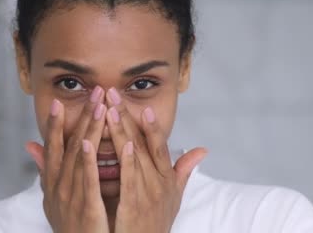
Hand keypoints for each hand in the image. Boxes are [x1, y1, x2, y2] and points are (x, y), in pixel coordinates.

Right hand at [26, 87, 109, 232]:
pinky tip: (91, 142)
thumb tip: (31, 145)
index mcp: (53, 183)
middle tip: (95, 92)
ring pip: (80, 156)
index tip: (59, 102)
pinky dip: (88, 161)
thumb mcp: (51, 197)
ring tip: (99, 106)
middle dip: (82, 117)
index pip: (54, 147)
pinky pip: (86, 180)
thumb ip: (44, 170)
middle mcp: (59, 186)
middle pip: (71, 145)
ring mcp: (70, 196)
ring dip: (88, 129)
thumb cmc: (69, 226)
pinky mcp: (84, 207)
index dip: (55, 124)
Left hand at [105, 88, 206, 232]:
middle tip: (113, 94)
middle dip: (127, 117)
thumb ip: (184, 171)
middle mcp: (159, 183)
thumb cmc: (156, 224)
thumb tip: (201, 149)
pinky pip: (130, 179)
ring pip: (134, 156)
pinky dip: (127, 161)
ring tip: (110, 109)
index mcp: (165, 179)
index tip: (142, 105)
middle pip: (143, 144)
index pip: (159, 146)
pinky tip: (122, 144)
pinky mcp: (134, 206)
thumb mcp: (175, 197)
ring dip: (123, 131)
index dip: (151, 125)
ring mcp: (148, 194)